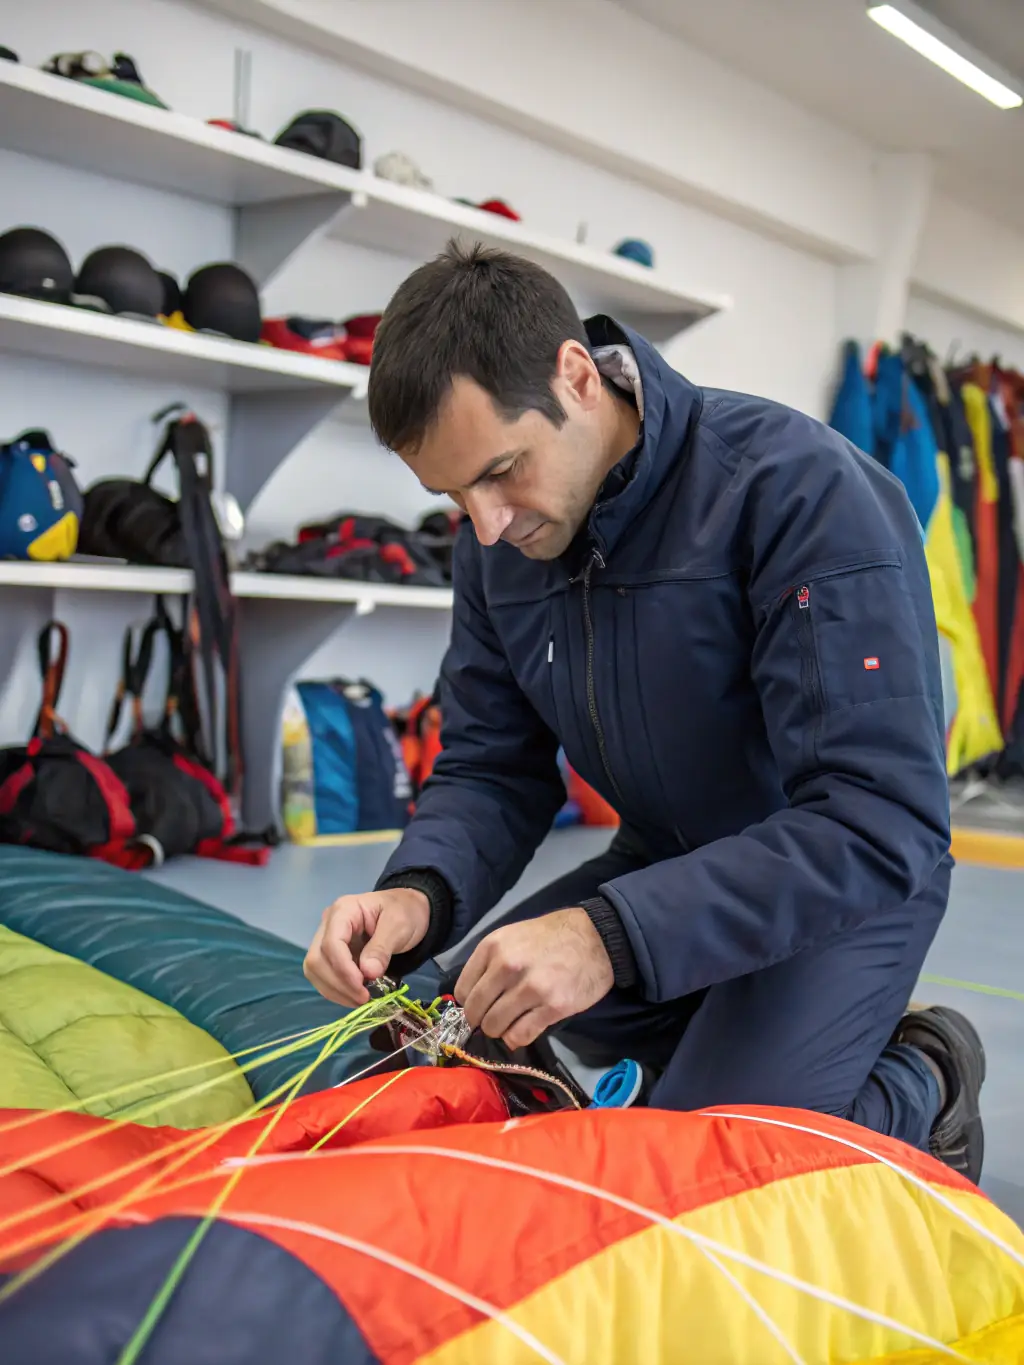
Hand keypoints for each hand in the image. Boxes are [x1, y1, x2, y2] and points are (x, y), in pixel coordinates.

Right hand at [304, 888, 429, 1007]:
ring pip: (316, 971)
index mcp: (343, 910)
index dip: (343, 969)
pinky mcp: (332, 956)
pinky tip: (355, 997)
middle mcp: (328, 924)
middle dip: (338, 983)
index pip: (331, 943)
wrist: (409, 911)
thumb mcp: (399, 926)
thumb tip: (368, 973)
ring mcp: (327, 940)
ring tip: (361, 1000)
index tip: (362, 987)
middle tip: (364, 998)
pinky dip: (337, 991)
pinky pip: (324, 977)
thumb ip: (382, 948)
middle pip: (317, 959)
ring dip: (336, 991)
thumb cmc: (404, 912)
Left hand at [455, 908, 613, 1050]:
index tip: (479, 1008)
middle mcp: (507, 966)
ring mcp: (531, 988)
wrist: (595, 938)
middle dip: (481, 1022)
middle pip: (476, 1012)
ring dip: (499, 1031)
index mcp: (493, 946)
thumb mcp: (512, 936)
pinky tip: (522, 1031)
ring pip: (495, 1026)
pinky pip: (521, 1035)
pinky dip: (517, 1039)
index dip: (469, 1004)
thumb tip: (472, 997)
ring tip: (510, 1024)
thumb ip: (490, 963)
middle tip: (493, 1020)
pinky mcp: (553, 1006)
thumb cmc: (551, 937)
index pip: (463, 990)